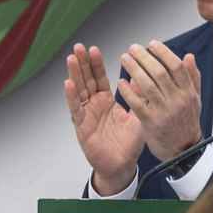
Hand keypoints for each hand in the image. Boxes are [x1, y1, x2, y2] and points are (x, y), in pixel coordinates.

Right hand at [64, 44, 144, 193]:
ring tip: (71, 58)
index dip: (96, 64)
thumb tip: (143, 77)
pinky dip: (72, 97)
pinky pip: (76, 110)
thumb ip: (138, 97)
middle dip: (82, 63)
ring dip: (75, 74)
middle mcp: (94, 106)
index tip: (93, 49)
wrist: (122, 165)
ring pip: (79, 91)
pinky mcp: (82, 127)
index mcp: (106, 101)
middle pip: (86, 80)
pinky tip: (68, 84)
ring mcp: (86, 115)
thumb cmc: (128, 143)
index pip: (99, 78)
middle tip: (78, 47)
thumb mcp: (138, 116)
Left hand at [118, 41, 201, 162]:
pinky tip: (121, 82)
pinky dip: (128, 91)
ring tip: (125, 59)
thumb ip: (192, 77)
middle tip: (133, 48)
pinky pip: (137, 103)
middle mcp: (177, 100)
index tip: (151, 44)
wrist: (183, 150)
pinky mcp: (151, 123)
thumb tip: (188, 57)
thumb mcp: (195, 99)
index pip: (176, 66)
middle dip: (144, 57)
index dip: (163, 52)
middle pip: (159, 72)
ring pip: (147, 85)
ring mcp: (164, 111)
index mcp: (188, 92)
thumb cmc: (186, 123)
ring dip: (134, 69)